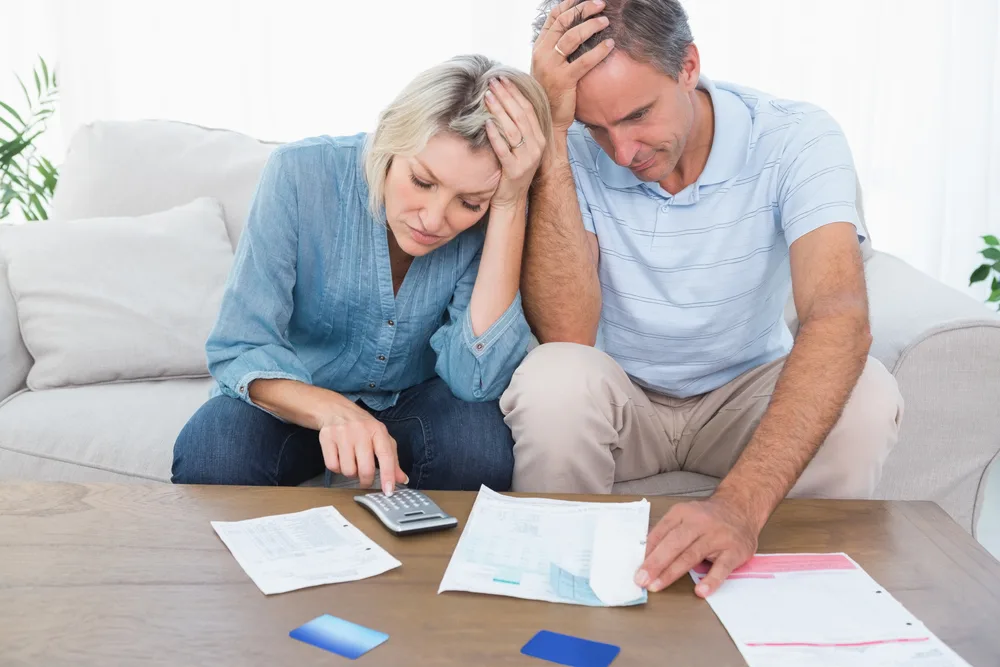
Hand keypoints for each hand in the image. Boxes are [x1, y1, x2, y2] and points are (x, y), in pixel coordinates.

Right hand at [318, 404, 407, 495]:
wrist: (336, 410)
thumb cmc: (363, 428)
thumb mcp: (381, 438)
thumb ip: (392, 459)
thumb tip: (402, 479)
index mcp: (377, 430)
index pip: (386, 455)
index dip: (388, 475)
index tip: (389, 491)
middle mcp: (360, 431)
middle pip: (365, 469)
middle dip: (366, 481)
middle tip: (366, 480)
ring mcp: (342, 434)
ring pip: (348, 471)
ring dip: (351, 473)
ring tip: (352, 463)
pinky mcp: (327, 438)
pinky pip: (332, 466)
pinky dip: (337, 468)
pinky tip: (340, 459)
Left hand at [484, 77, 545, 210]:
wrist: (511, 198)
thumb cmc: (511, 168)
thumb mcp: (520, 146)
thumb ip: (517, 127)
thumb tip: (505, 100)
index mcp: (539, 138)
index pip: (527, 109)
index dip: (515, 92)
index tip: (502, 79)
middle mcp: (536, 147)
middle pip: (520, 116)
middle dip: (506, 96)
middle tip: (492, 81)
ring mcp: (526, 159)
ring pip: (513, 130)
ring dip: (499, 111)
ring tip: (487, 96)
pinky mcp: (514, 170)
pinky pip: (503, 149)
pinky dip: (495, 135)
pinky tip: (486, 123)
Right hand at [531, 0, 614, 132]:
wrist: (546, 118)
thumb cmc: (551, 93)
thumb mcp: (548, 67)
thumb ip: (556, 50)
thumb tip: (574, 31)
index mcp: (539, 48)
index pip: (553, 18)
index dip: (569, 4)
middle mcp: (542, 54)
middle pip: (563, 22)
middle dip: (583, 10)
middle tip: (601, 5)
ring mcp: (551, 67)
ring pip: (571, 37)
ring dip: (591, 26)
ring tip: (606, 21)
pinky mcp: (563, 80)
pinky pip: (583, 61)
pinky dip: (598, 50)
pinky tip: (610, 44)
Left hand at [635, 495, 759, 597]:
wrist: (741, 508)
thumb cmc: (708, 518)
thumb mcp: (684, 516)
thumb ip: (666, 532)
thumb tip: (644, 555)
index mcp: (683, 512)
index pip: (661, 532)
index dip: (647, 550)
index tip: (635, 567)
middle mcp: (700, 522)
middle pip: (674, 543)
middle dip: (655, 563)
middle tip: (641, 579)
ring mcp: (718, 536)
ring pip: (692, 555)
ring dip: (672, 572)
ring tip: (657, 585)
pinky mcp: (735, 551)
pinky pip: (722, 567)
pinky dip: (711, 580)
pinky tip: (700, 591)